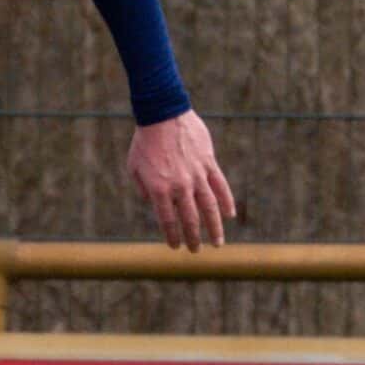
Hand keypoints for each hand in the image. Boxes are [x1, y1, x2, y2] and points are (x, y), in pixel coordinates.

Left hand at [127, 110, 235, 251]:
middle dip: (194, 238)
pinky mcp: (208, 163)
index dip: (173, 236)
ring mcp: (196, 174)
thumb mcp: (134, 168)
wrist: (162, 114)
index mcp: (159, 189)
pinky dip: (226, 201)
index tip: (176, 246)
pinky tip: (229, 215)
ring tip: (218, 243)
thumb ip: (143, 189)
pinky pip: (220, 186)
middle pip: (190, 219)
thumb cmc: (144, 142)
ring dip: (215, 227)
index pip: (168, 221)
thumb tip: (153, 204)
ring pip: (209, 207)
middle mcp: (179, 185)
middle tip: (196, 250)